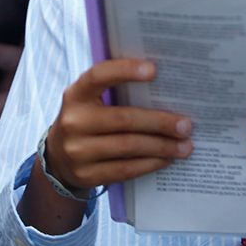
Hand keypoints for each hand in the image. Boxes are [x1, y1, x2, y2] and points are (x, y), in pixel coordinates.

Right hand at [46, 59, 191, 190]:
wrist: (58, 158)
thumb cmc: (88, 119)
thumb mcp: (91, 100)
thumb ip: (117, 90)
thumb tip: (165, 86)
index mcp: (76, 94)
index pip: (99, 76)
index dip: (125, 71)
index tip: (154, 70)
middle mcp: (73, 121)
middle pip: (123, 119)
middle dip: (159, 122)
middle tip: (186, 125)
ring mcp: (77, 151)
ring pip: (128, 147)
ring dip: (161, 146)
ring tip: (185, 146)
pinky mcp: (86, 175)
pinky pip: (125, 169)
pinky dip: (150, 164)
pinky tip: (166, 159)